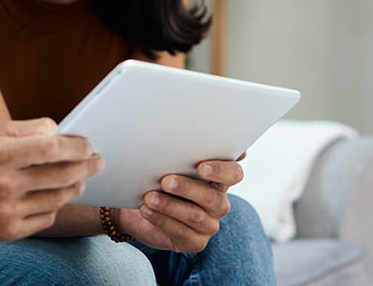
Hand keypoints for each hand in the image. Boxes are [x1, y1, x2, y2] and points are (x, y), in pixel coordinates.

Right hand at [0, 118, 103, 241]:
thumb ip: (29, 129)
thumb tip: (61, 131)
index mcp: (1, 155)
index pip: (51, 149)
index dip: (76, 147)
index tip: (89, 145)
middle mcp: (4, 184)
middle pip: (61, 175)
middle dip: (86, 167)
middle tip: (98, 162)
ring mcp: (6, 211)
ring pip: (58, 199)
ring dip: (75, 187)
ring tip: (80, 179)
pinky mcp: (7, 232)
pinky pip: (45, 218)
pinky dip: (54, 206)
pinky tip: (54, 197)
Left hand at [115, 159, 243, 251]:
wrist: (139, 204)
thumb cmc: (157, 177)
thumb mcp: (167, 162)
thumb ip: (179, 152)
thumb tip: (173, 131)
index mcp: (219, 178)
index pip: (233, 173)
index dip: (221, 170)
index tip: (200, 167)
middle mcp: (218, 201)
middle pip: (212, 196)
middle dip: (187, 188)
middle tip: (165, 181)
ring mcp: (209, 223)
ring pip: (195, 215)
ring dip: (169, 205)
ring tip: (149, 197)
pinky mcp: (196, 241)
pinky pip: (182, 233)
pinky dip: (162, 220)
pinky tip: (147, 211)